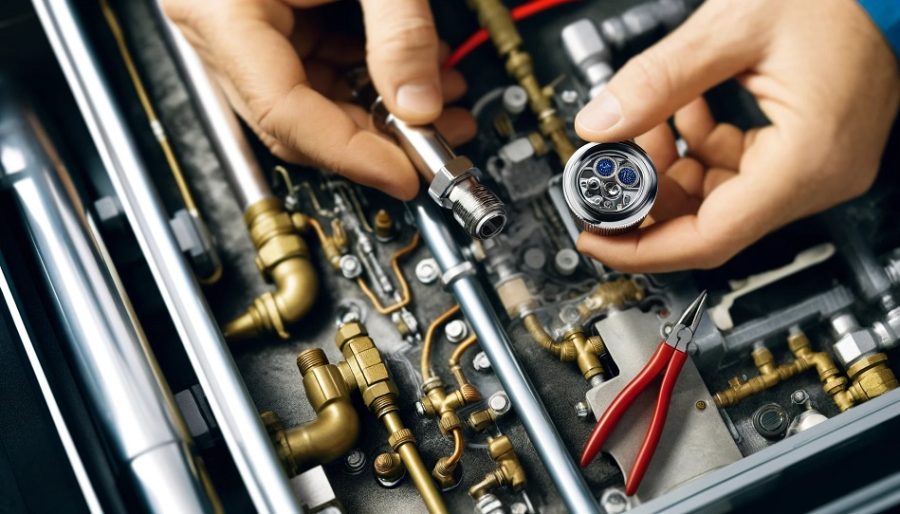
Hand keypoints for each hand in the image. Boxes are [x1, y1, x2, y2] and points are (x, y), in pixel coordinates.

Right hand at [162, 0, 474, 199]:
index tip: (407, 174)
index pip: (285, 115)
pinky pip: (313, 63)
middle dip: (373, 139)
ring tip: (443, 106)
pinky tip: (413, 75)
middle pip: (296, 117)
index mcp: (218, 9)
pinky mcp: (268, 9)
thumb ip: (398, 30)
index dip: (352, 155)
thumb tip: (420, 100)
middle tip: (436, 146)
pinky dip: (366, 76)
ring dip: (378, 110)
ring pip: (309, 97)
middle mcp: (218, 24)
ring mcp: (240, 19)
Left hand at [574, 0, 898, 271]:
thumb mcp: (734, 26)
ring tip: (639, 126)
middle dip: (649, 197)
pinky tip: (679, 115)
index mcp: (808, 159)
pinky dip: (699, 150)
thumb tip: (600, 122)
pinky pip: (739, 171)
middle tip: (606, 169)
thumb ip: (659, 78)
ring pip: (721, 198)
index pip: (711, 238)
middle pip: (711, 222)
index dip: (642, 246)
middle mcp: (819, 176)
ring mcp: (816, 166)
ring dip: (671, 168)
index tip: (596, 238)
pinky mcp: (808, 150)